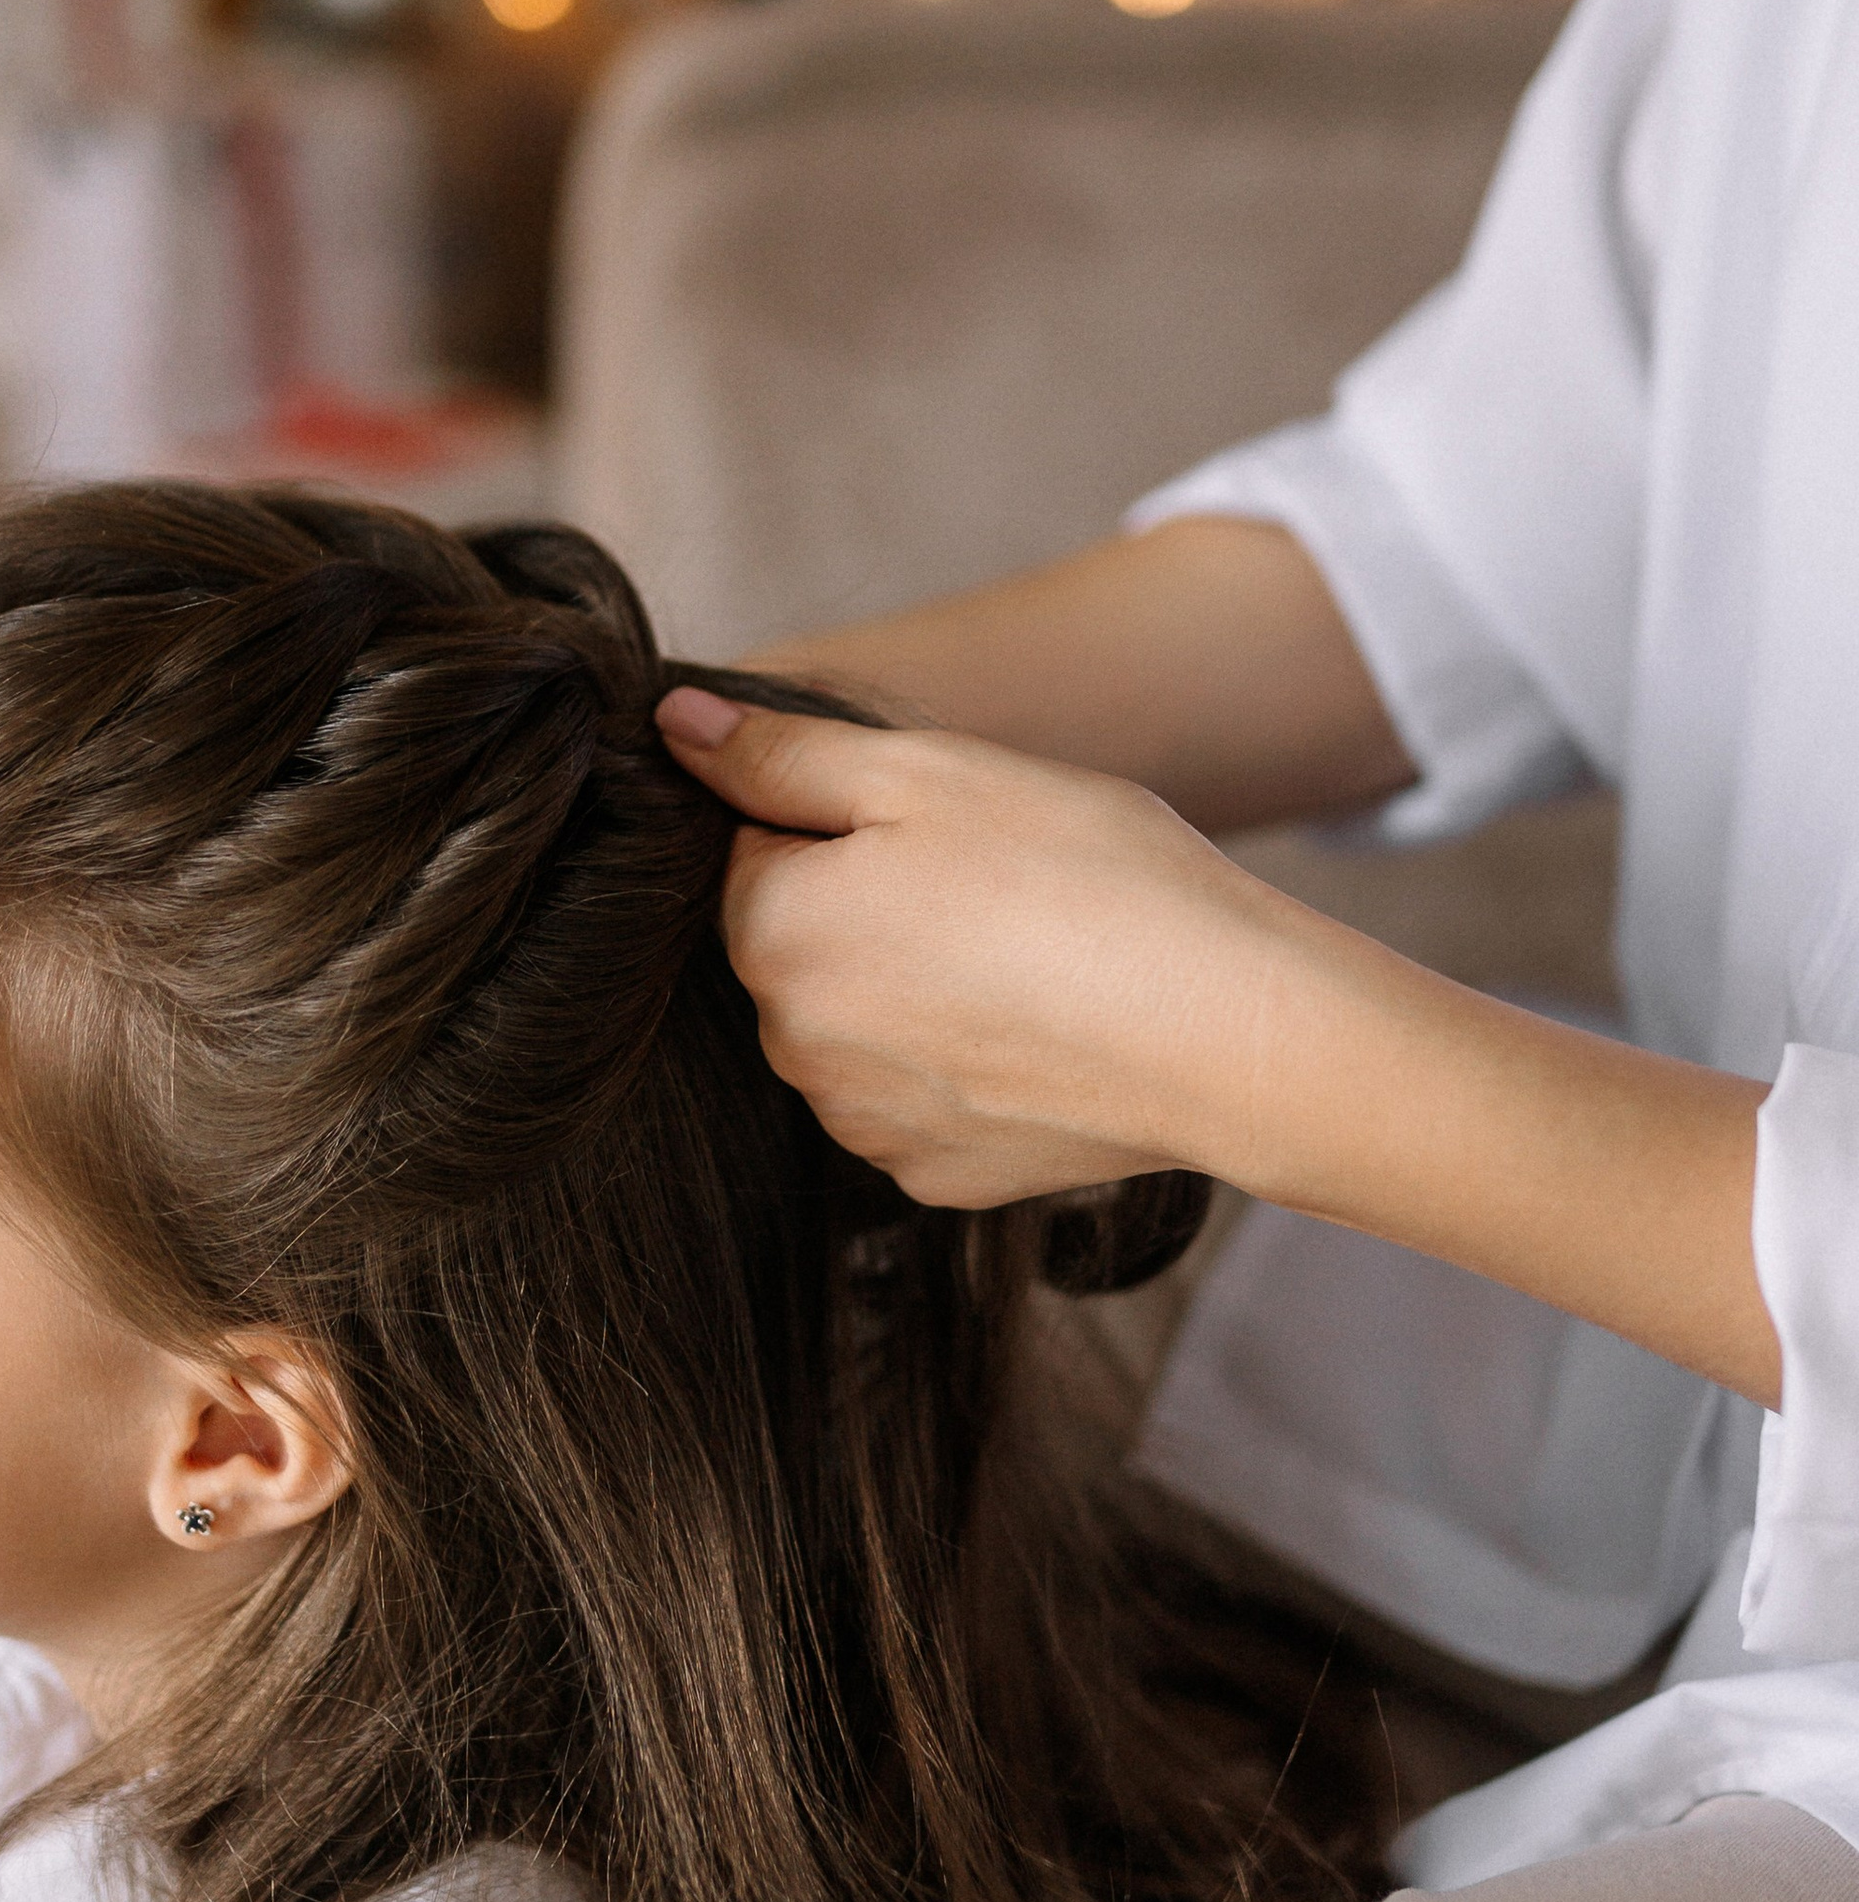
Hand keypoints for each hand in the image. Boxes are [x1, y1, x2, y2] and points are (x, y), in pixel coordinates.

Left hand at [658, 690, 1296, 1206]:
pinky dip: (965, 1064)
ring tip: (1028, 958)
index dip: (849, 823)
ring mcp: (864, 1125)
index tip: (943, 829)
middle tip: (996, 887)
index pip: (758, 850)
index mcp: (773, 936)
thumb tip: (673, 724)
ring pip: (859, 1025)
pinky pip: (918, 1098)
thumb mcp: (927, 773)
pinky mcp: (936, 1176)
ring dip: (915, 988)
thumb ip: (781, 753)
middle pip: (804, 945)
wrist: (1229, 1033)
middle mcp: (793, 1049)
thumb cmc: (1084, 879)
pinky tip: (1042, 1032)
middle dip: (872, 908)